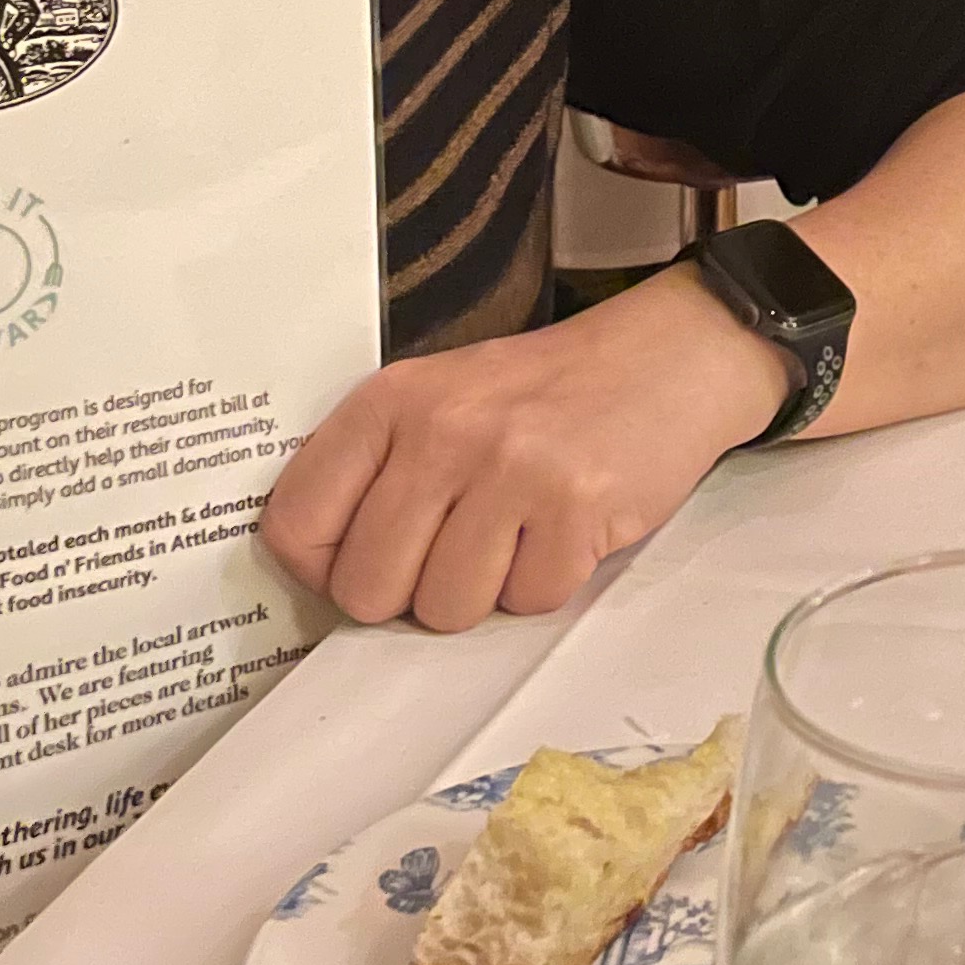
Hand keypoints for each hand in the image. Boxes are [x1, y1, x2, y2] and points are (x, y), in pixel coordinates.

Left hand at [257, 273, 788, 630]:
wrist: (668, 355)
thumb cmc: (547, 392)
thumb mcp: (442, 397)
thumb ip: (379, 470)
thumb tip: (327, 573)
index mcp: (391, 401)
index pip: (296, 522)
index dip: (322, 569)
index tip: (362, 566)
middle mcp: (441, 431)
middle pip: (367, 589)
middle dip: (411, 593)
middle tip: (456, 553)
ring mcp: (509, 470)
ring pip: (446, 609)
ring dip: (485, 592)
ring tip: (517, 533)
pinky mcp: (574, 508)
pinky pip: (528, 602)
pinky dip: (548, 582)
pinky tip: (564, 529)